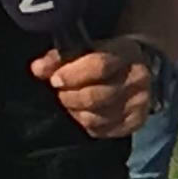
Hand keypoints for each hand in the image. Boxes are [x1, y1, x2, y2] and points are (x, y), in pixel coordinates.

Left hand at [40, 33, 166, 141]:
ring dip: (75, 111)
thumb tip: (37, 68)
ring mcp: (139, 103)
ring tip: (70, 101)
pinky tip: (83, 112)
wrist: (136, 70)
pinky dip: (85, 123)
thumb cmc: (104, 56)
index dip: (72, 75)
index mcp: (126, 51)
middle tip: (60, 92)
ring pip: (96, 117)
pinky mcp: (136, 122)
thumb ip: (60, 57)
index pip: (99, 66)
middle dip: (69, 97)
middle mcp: (138, 78)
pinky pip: (101, 130)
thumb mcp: (85, 48)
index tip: (54, 79)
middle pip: (95, 96)